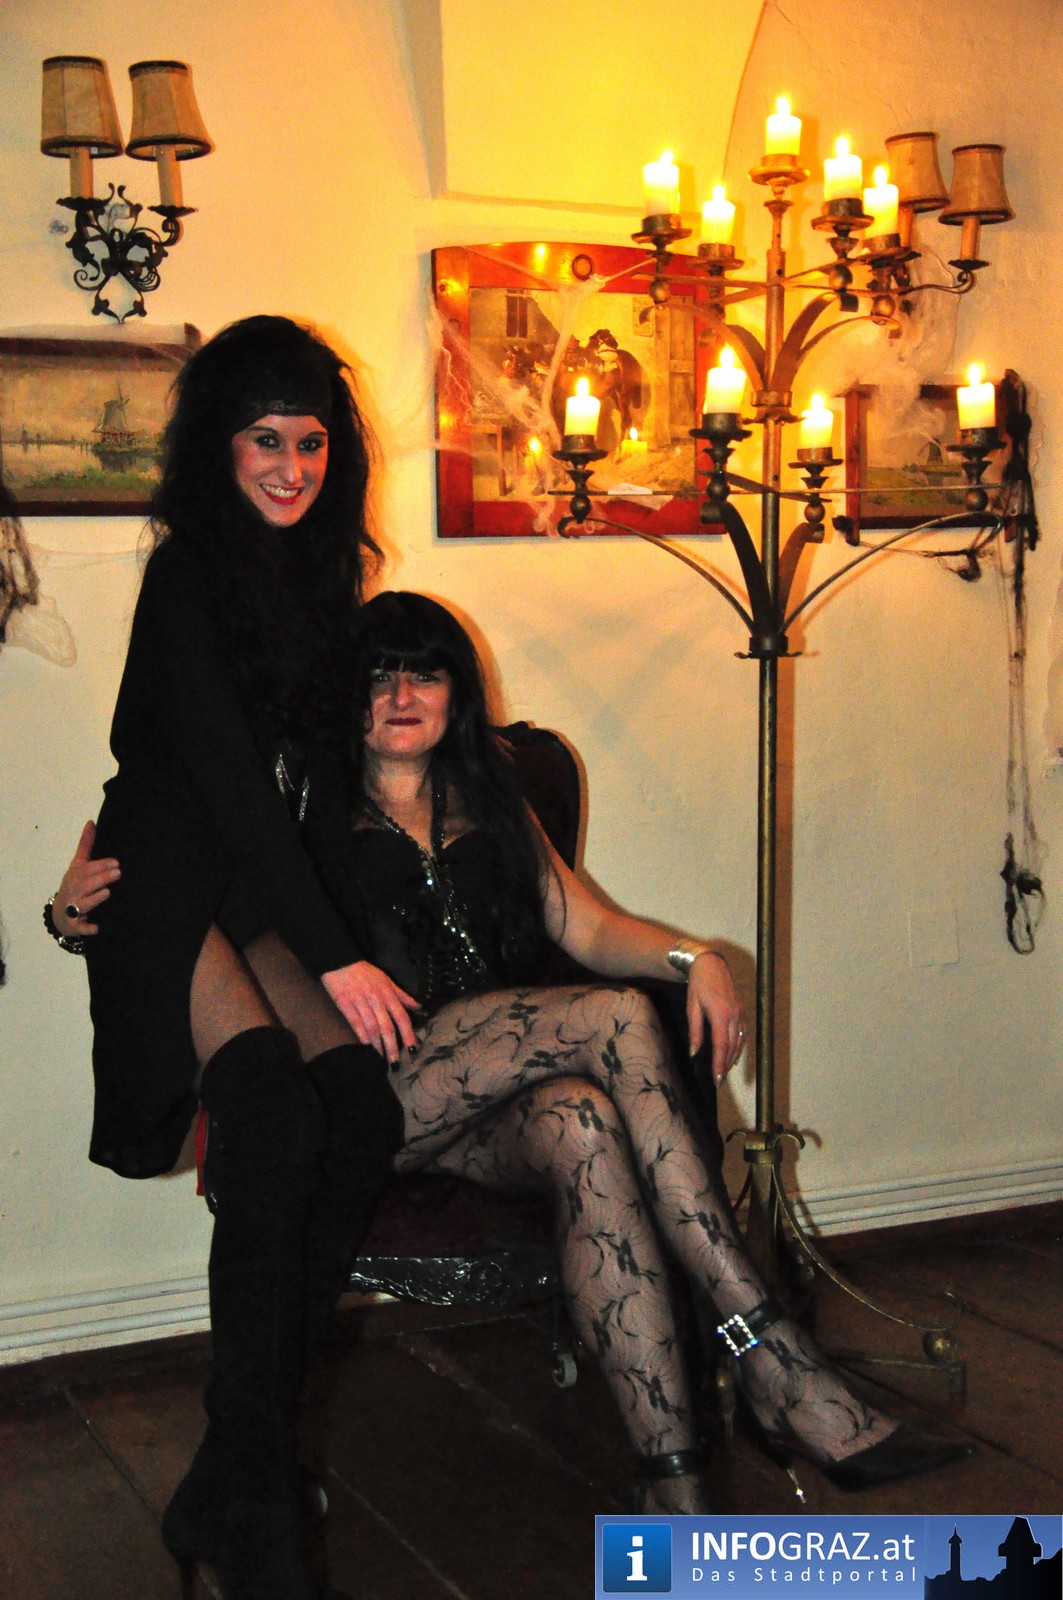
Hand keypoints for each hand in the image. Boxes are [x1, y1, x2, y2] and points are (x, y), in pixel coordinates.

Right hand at [52, 821, 119, 938]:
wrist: (60, 914)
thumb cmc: (74, 885)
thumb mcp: (78, 865)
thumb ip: (86, 845)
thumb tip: (91, 822)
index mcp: (75, 876)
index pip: (86, 869)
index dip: (100, 866)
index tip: (116, 862)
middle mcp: (73, 891)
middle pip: (86, 884)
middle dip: (100, 879)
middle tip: (118, 873)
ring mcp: (73, 908)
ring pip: (83, 904)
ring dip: (94, 899)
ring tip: (107, 892)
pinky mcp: (74, 925)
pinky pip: (80, 927)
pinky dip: (87, 928)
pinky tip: (96, 927)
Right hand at [321, 961, 420, 1063]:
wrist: (341, 961)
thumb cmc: (365, 972)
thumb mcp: (387, 980)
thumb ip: (402, 995)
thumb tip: (419, 1008)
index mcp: (388, 993)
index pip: (402, 1016)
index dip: (408, 1034)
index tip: (413, 1049)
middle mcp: (376, 998)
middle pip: (387, 1026)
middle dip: (393, 1046)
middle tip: (395, 1063)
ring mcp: (360, 1001)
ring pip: (372, 1026)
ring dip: (377, 1044)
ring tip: (381, 1058)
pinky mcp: (345, 1003)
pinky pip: (355, 1021)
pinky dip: (361, 1033)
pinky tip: (366, 1045)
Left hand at [686, 952, 745, 1086]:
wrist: (710, 964)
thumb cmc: (698, 985)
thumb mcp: (692, 1007)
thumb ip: (695, 1031)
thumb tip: (694, 1052)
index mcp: (721, 1015)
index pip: (721, 1046)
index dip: (719, 1064)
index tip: (717, 1078)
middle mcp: (734, 1015)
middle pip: (732, 1047)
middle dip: (725, 1066)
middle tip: (718, 1081)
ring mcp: (740, 1013)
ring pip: (739, 1042)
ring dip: (732, 1058)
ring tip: (724, 1072)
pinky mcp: (741, 1011)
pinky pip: (742, 1033)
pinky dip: (739, 1047)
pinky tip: (733, 1055)